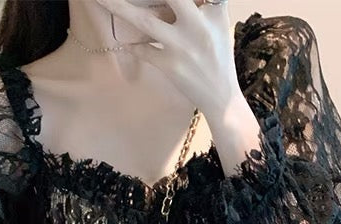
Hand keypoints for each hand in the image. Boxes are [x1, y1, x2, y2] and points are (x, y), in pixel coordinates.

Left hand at [96, 0, 240, 120]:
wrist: (222, 97)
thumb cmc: (219, 58)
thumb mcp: (219, 24)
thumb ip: (207, 3)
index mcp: (213, 12)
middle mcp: (197, 26)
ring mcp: (181, 47)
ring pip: (145, 22)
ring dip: (118, 7)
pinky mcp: (170, 66)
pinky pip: (144, 51)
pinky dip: (133, 46)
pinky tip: (125, 42)